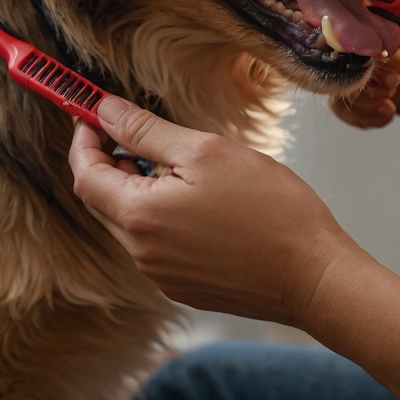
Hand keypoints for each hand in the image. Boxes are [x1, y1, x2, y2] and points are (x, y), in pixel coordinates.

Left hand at [70, 97, 362, 326]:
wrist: (314, 276)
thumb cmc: (271, 209)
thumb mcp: (207, 151)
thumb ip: (148, 132)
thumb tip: (106, 112)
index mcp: (140, 217)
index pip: (85, 175)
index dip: (84, 141)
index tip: (94, 116)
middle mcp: (141, 254)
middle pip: (102, 202)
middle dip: (110, 164)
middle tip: (137, 133)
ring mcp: (162, 276)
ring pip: (131, 224)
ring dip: (139, 190)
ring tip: (179, 165)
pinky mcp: (185, 288)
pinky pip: (156, 246)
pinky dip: (162, 217)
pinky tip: (200, 202)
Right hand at [332, 0, 399, 138]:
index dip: (379, 3)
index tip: (387, 36)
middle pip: (357, 12)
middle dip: (364, 47)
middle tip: (392, 72)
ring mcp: (390, 41)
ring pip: (346, 52)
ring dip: (360, 79)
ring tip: (390, 95)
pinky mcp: (380, 73)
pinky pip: (350, 86)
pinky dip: (358, 105)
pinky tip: (387, 113)